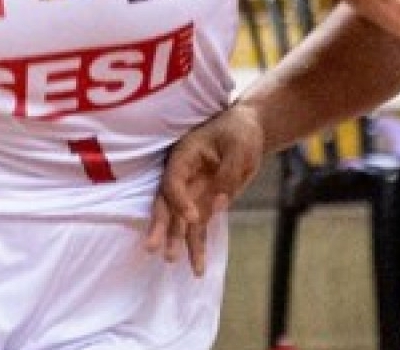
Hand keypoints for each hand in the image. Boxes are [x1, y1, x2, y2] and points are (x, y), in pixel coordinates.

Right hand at [146, 104, 264, 276]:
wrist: (246, 131)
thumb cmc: (239, 132)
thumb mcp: (239, 146)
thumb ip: (228, 173)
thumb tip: (219, 202)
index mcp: (184, 156)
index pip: (173, 181)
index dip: (179, 200)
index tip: (192, 217)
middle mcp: (182, 177)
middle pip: (166, 204)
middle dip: (160, 226)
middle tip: (153, 248)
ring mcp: (191, 194)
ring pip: (179, 221)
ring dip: (177, 241)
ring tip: (174, 261)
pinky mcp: (203, 206)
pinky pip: (197, 230)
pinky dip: (198, 247)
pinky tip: (198, 269)